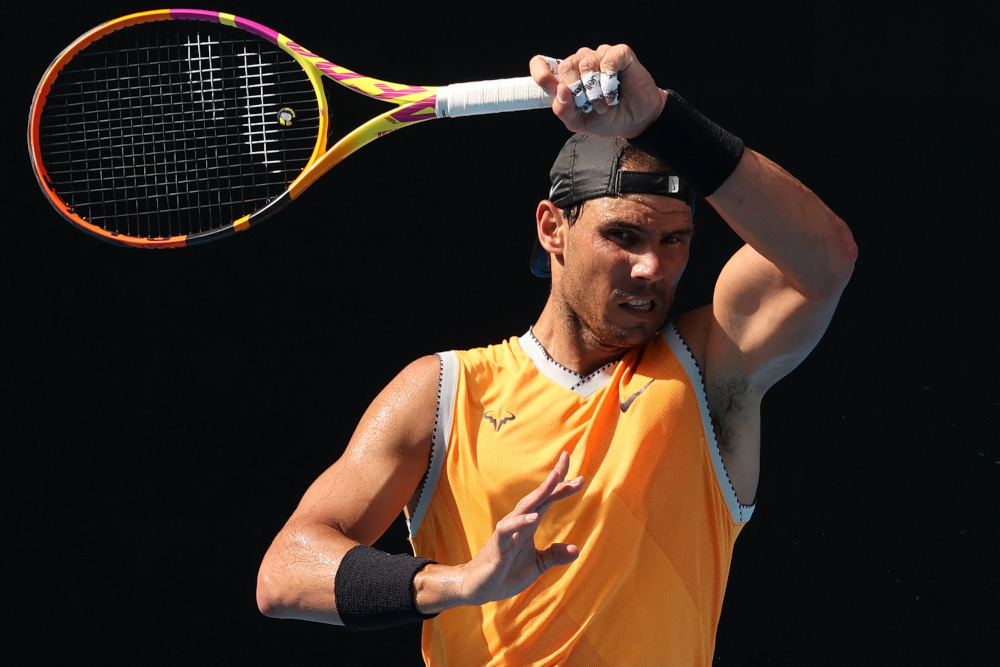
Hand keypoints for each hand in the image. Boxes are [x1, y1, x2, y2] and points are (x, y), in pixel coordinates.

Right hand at [458, 451, 583, 605]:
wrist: (479, 587)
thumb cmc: (506, 572)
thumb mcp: (537, 565)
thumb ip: (554, 555)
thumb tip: (577, 550)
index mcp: (529, 524)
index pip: (547, 499)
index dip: (561, 485)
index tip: (580, 476)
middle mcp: (518, 522)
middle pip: (538, 496)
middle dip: (553, 478)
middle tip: (568, 459)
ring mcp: (507, 532)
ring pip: (524, 507)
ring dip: (540, 492)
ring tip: (555, 479)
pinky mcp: (498, 546)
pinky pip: (507, 529)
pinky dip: (520, 522)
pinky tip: (534, 518)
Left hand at [530, 45, 666, 138]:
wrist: (636, 120)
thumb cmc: (608, 119)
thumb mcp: (579, 122)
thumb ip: (564, 110)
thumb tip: (560, 90)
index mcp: (567, 78)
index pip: (542, 63)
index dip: (541, 73)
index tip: (550, 87)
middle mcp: (581, 63)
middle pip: (565, 66)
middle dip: (577, 91)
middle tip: (591, 105)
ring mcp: (599, 56)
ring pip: (585, 63)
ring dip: (595, 90)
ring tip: (605, 103)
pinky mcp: (619, 54)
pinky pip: (607, 60)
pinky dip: (609, 80)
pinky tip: (614, 91)